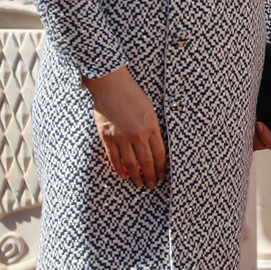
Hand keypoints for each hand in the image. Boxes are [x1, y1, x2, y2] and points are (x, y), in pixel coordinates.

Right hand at [83, 66, 167, 188]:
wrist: (111, 84)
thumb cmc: (131, 94)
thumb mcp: (149, 109)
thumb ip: (152, 128)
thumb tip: (154, 147)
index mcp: (151, 126)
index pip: (159, 154)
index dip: (161, 168)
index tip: (162, 175)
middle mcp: (138, 134)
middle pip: (147, 162)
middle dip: (151, 176)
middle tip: (152, 185)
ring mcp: (122, 137)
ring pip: (131, 164)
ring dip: (136, 176)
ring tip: (139, 183)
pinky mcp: (108, 137)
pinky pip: (114, 158)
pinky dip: (119, 169)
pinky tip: (123, 174)